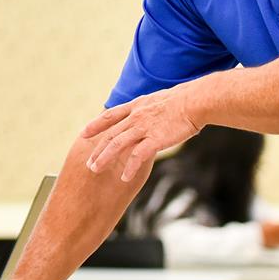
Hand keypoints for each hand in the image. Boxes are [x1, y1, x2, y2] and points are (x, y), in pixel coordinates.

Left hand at [79, 86, 199, 181]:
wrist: (195, 101)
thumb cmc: (183, 102)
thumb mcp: (158, 101)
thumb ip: (148, 110)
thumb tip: (147, 115)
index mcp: (136, 106)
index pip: (109, 116)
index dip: (95, 125)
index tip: (83, 134)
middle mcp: (135, 117)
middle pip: (110, 134)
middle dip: (96, 149)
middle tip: (88, 163)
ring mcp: (144, 127)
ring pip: (117, 144)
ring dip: (104, 158)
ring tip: (95, 170)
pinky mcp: (155, 139)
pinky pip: (137, 155)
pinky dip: (130, 167)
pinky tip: (124, 177)